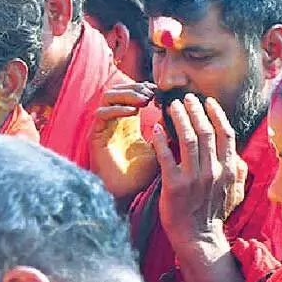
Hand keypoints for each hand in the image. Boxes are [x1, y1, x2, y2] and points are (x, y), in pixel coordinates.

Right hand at [89, 82, 159, 199]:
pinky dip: (117, 109)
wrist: (127, 194)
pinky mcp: (95, 136)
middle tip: (152, 93)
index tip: (163, 92)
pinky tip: (133, 112)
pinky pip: (101, 114)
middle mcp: (114, 121)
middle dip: (136, 87)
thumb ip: (168, 131)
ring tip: (144, 100)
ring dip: (126, 95)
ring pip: (107, 96)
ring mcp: (103, 128)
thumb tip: (186, 114)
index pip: (132, 93)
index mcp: (128, 121)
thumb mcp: (161, 147)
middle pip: (118, 90)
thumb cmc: (143, 174)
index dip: (146, 88)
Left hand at [151, 94, 245, 245]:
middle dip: (195, 110)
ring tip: (170, 107)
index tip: (207, 101)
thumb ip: (239, 172)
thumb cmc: (213, 213)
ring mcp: (193, 177)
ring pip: (187, 139)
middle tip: (186, 98)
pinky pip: (166, 156)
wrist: (197, 236)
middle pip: (205, 131)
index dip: (216, 114)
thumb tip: (238, 155)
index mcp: (229, 169)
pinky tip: (155, 129)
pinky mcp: (173, 185)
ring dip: (179, 118)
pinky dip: (160, 140)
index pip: (225, 133)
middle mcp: (213, 170)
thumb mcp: (235, 192)